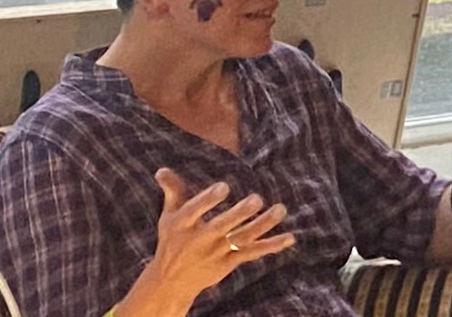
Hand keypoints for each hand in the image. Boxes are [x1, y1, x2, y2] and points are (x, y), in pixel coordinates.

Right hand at [149, 169, 294, 305]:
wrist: (172, 281)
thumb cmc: (173, 239)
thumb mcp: (168, 215)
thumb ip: (172, 190)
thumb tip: (162, 169)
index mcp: (182, 225)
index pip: (195, 211)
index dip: (208, 200)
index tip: (224, 186)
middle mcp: (200, 240)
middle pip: (222, 227)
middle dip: (239, 214)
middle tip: (257, 199)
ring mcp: (216, 253)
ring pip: (242, 239)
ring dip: (262, 225)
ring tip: (280, 209)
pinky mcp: (229, 263)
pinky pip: (252, 253)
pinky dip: (271, 246)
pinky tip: (289, 237)